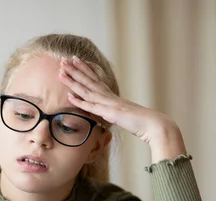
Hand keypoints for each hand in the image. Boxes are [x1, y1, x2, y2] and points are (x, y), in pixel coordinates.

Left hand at [58, 56, 181, 146]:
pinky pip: (92, 107)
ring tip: (61, 72)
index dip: (84, 69)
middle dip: (75, 70)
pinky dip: (80, 102)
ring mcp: (109, 103)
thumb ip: (115, 112)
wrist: (153, 124)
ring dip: (73, 81)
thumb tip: (110, 112)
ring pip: (87, 90)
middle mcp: (109, 96)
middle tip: (63, 60)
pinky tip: (70, 96)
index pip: (95, 79)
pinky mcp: (110, 113)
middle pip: (89, 80)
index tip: (74, 60)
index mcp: (112, 96)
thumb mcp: (124, 115)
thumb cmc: (140, 121)